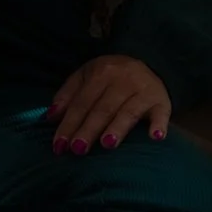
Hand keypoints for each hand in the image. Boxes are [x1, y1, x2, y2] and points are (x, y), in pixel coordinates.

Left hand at [47, 53, 170, 154]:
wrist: (149, 62)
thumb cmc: (110, 77)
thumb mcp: (85, 77)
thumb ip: (67, 95)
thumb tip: (50, 117)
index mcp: (101, 72)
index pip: (81, 102)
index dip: (69, 123)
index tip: (58, 145)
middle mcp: (123, 79)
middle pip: (103, 108)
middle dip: (88, 129)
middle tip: (77, 149)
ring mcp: (144, 90)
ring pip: (128, 111)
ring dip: (118, 127)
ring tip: (107, 144)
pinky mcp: (162, 101)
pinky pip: (161, 114)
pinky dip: (159, 125)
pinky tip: (155, 137)